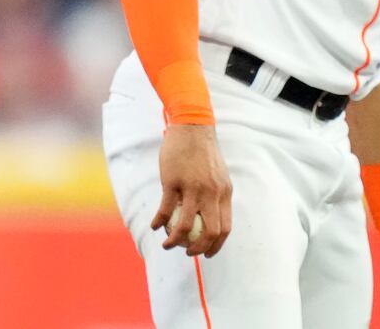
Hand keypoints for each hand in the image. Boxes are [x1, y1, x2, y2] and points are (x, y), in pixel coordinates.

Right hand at [151, 123, 231, 256]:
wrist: (191, 127)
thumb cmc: (202, 151)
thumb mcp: (217, 174)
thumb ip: (216, 193)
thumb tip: (212, 215)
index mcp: (224, 192)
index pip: (225, 227)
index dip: (217, 245)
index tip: (207, 252)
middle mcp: (211, 192)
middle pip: (209, 231)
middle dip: (198, 248)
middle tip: (187, 253)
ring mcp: (192, 187)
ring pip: (185, 224)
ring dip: (176, 240)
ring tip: (168, 245)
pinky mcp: (173, 181)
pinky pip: (165, 209)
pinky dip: (159, 221)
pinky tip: (154, 226)